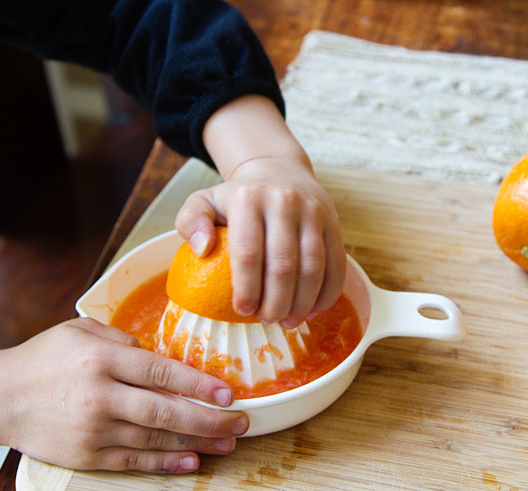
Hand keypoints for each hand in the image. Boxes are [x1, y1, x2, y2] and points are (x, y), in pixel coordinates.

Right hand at [0, 318, 247, 472]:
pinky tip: (191, 461)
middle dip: (209, 419)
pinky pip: (134, 460)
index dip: (200, 384)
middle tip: (241, 422)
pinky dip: (165, 462)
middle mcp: (101, 395)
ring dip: (196, 442)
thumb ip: (124, 341)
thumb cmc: (45, 358)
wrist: (0, 397)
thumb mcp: (82, 331)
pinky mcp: (86, 455)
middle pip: (166, 410)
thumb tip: (162, 356)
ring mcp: (94, 429)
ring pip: (156, 438)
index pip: (162, 372)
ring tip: (227, 442)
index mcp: (102, 359)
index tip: (229, 392)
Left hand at [175, 95, 346, 327]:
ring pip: (313, 267)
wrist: (279, 171)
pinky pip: (337, 265)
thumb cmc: (239, 198)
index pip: (248, 252)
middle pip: (284, 264)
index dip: (247, 288)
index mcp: (249, 198)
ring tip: (288, 321)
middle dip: (276, 302)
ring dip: (302, 302)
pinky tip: (312, 310)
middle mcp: (285, 201)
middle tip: (266, 320)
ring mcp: (314, 212)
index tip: (242, 311)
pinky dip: (327, 294)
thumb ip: (191, 222)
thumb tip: (202, 249)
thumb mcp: (204, 201)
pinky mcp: (334, 223)